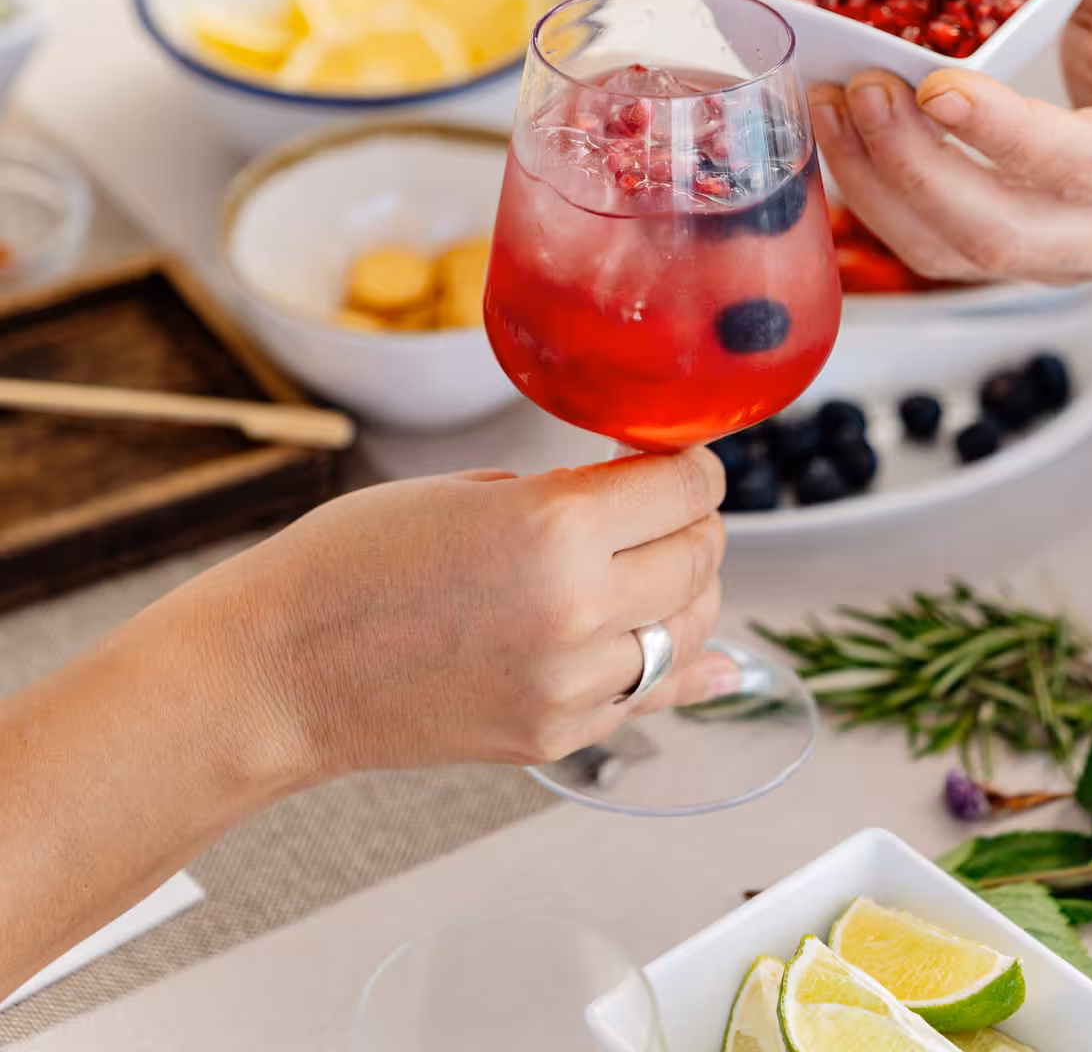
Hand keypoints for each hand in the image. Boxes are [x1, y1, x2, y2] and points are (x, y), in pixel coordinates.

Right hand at [216, 451, 730, 782]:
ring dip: (690, 589)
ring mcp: (571, 685)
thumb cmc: (351, 562)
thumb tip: (633, 494)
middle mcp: (578, 610)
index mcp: (556, 529)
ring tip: (663, 564)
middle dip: (696, 520)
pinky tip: (709, 656)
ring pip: (690, 629)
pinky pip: (650, 696)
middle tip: (671, 504)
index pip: (683, 487)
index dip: (694, 463)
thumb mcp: (468, 491)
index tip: (682, 457)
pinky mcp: (555, 736)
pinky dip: (678, 666)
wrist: (279, 671)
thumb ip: (565, 495)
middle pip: (700, 555)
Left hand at [810, 0, 1091, 284]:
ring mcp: (1064, 267)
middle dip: (911, 164)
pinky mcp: (1018, 271)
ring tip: (830, 110)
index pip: (1079, 163)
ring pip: (953, 255)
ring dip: (875, 185)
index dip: (999, 130)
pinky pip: (933, 253)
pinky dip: (876, 201)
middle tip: (859, 90)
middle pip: (999, 231)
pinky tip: (843, 144)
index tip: (932, 84)